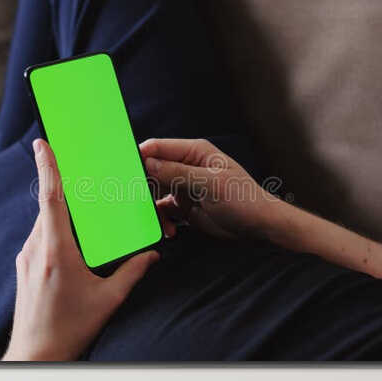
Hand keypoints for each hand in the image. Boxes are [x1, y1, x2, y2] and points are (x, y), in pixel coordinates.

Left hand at [4, 139, 159, 362]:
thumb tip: (152, 254)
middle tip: (81, 172)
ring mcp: (26, 258)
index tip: (43, 144)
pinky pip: (40, 238)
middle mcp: (35, 249)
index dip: (48, 168)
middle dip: (64, 189)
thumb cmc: (69, 330)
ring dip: (61, 213)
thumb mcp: (108, 301)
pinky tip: (72, 239)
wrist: (35, 356)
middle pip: (49, 207)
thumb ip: (132, 273)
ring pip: (44, 223)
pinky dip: (55, 230)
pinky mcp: (23, 268)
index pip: (51, 199)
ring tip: (82, 207)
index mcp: (56, 251)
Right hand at [139, 137, 281, 241]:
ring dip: (152, 209)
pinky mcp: (184, 208)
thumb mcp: (210, 184)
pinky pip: (163, 212)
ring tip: (159, 223)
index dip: (139, 156)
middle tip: (134, 202)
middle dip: (142, 187)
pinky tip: (170, 232)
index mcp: (194, 153)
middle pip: (152, 171)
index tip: (123, 170)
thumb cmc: (243, 199)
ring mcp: (184, 188)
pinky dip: (162, 222)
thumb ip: (178, 173)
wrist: (258, 227)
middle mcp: (185, 167)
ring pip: (154, 194)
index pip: (158, 148)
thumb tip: (148, 162)